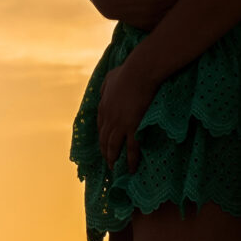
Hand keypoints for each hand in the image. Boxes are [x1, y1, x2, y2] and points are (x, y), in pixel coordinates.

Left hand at [96, 59, 158, 173]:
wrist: (140, 72)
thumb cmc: (128, 71)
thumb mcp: (111, 76)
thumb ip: (106, 85)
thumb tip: (103, 90)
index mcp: (104, 106)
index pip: (100, 126)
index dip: (101, 136)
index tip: (103, 143)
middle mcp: (108, 117)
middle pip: (104, 139)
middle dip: (104, 151)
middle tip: (107, 161)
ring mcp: (119, 123)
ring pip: (113, 146)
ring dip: (112, 158)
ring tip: (114, 168)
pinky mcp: (132, 127)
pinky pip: (131, 148)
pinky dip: (131, 160)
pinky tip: (132, 169)